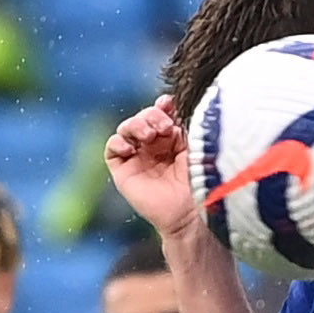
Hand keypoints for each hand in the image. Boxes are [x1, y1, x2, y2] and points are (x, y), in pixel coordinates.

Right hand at [103, 97, 194, 233]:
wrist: (192, 213)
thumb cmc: (201, 181)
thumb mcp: (195, 145)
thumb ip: (184, 122)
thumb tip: (170, 98)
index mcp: (174, 139)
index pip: (162, 113)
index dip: (163, 106)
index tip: (170, 104)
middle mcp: (155, 147)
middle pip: (144, 117)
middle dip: (152, 115)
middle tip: (165, 126)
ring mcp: (138, 158)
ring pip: (127, 128)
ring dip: (136, 124)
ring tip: (150, 134)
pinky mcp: (124, 172)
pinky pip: (112, 148)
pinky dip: (118, 141)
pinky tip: (132, 147)